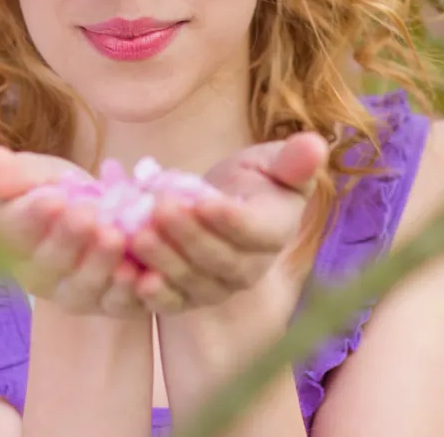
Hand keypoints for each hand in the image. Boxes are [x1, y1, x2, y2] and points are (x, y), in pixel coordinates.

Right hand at [0, 144, 184, 316]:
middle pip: (49, 265)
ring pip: (83, 289)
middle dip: (69, 240)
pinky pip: (119, 305)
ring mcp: (74, 295)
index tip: (52, 198)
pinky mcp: (111, 305)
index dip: (33, 217)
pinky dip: (131, 292)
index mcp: (8, 241)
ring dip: (99, 265)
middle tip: (88, 215)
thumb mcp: (32, 172)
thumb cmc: (60, 190)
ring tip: (116, 236)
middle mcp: (36, 277)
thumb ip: (1, 170)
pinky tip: (143, 271)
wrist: (106, 211)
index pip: (15, 232)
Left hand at [128, 132, 327, 311]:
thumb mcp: (271, 163)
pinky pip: (170, 301)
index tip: (202, 200)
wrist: (222, 205)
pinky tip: (127, 275)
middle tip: (160, 210)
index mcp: (273, 232)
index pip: (253, 231)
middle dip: (188, 236)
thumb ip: (292, 160)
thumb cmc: (251, 181)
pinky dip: (150, 294)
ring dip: (163, 261)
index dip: (229, 219)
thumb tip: (316, 143)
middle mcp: (248, 268)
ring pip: (191, 281)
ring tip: (136, 235)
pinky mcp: (187, 297)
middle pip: (218, 260)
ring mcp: (217, 287)